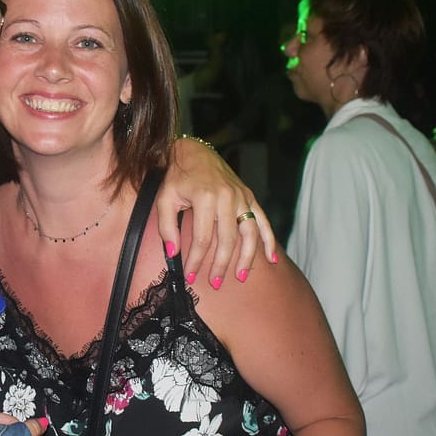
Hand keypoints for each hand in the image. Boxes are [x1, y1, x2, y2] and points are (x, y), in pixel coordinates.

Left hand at [157, 138, 276, 288]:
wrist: (193, 152)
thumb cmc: (177, 178)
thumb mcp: (164, 200)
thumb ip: (167, 227)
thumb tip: (173, 254)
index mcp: (205, 199)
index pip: (202, 239)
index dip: (197, 261)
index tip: (191, 277)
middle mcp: (227, 198)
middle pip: (227, 240)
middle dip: (221, 265)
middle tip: (216, 283)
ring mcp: (241, 196)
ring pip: (249, 233)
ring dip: (246, 257)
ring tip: (240, 276)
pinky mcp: (249, 195)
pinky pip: (263, 220)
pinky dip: (269, 240)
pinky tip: (270, 259)